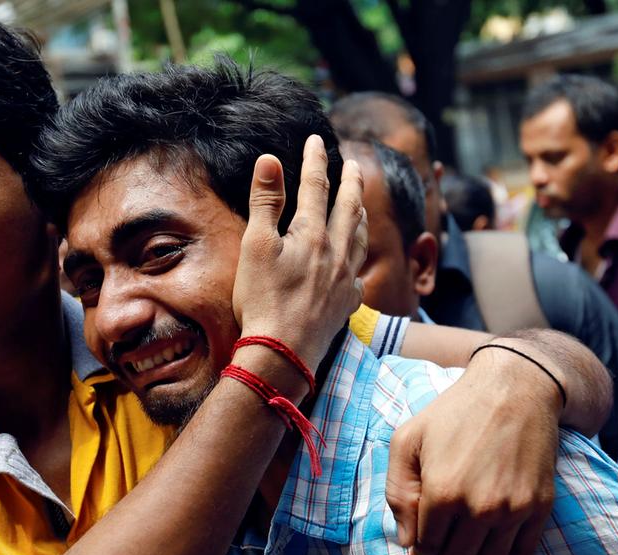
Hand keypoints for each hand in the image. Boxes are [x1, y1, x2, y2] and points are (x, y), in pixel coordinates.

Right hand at [232, 135, 366, 372]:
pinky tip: (355, 265)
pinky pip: (358, 276)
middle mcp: (336, 252)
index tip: (316, 139)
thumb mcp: (256, 246)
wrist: (283, 351)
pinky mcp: (346, 305)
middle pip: (349, 209)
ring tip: (362, 206)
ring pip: (360, 239)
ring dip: (361, 217)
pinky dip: (358, 262)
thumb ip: (265, 202)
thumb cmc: (263, 299)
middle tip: (354, 166)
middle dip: (350, 183)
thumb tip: (270, 159)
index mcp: (313, 234)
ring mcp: (345, 279)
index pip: (315, 187)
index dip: (315, 160)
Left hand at [386, 347, 558, 554]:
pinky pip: (526, 553)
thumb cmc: (454, 412)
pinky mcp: (539, 506)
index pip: (426, 545)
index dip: (420, 551)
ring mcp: (513, 509)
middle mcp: (479, 507)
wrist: (515, 389)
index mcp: (442, 493)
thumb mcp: (407, 440)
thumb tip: (407, 540)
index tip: (420, 550)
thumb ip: (399, 491)